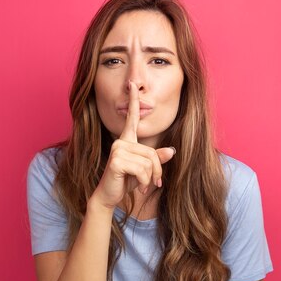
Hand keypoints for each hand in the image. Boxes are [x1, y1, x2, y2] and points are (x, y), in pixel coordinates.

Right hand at [92, 81, 175, 208]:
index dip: (133, 100)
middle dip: (156, 171)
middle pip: (152, 152)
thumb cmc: (126, 181)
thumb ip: (156, 159)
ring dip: (150, 178)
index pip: (131, 117)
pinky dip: (144, 181)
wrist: (109, 195)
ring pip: (148, 162)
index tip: (132, 84)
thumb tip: (172, 151)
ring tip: (143, 185)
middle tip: (154, 183)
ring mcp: (118, 149)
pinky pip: (142, 169)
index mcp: (127, 140)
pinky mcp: (117, 160)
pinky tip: (138, 187)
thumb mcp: (145, 170)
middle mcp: (121, 141)